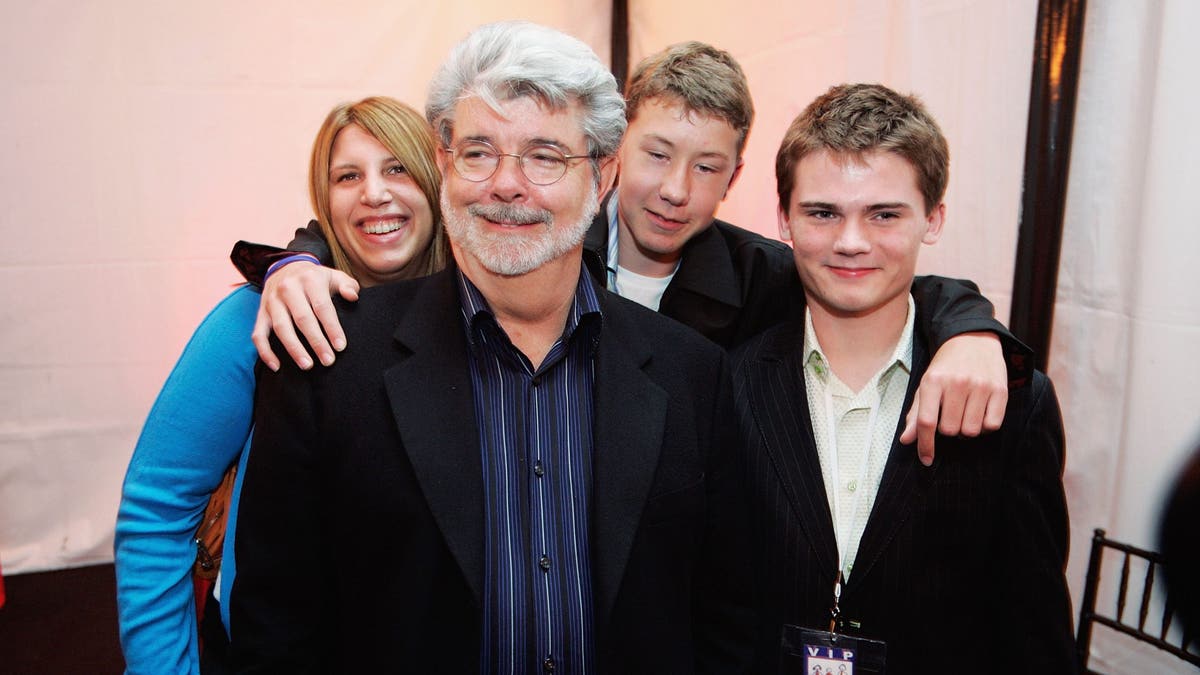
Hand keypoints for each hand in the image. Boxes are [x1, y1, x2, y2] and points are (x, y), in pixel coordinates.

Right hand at [252, 262, 359, 370]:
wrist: (285, 267)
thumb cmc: (315, 278)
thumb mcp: (334, 276)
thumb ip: (348, 285)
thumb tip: (353, 297)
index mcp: (309, 280)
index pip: (322, 307)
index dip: (331, 328)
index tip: (340, 346)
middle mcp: (288, 289)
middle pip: (302, 319)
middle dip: (316, 342)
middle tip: (328, 360)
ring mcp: (272, 301)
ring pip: (281, 328)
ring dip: (294, 349)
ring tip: (307, 365)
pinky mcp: (261, 312)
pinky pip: (258, 334)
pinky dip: (265, 351)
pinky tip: (276, 366)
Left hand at [900, 331, 1007, 464]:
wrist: (973, 339)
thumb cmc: (945, 367)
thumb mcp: (926, 385)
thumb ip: (916, 414)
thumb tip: (906, 440)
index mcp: (933, 381)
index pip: (927, 422)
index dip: (925, 445)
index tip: (926, 459)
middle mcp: (957, 383)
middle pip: (950, 430)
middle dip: (948, 430)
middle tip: (950, 416)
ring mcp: (980, 386)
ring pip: (971, 431)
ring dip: (966, 430)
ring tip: (964, 414)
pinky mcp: (1000, 389)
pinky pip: (992, 425)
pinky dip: (985, 426)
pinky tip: (980, 413)